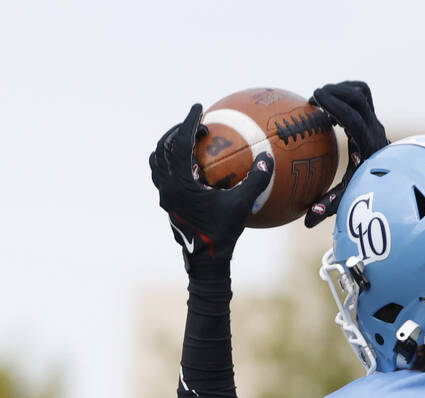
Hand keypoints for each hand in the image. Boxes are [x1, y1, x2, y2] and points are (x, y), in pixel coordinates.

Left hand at [149, 103, 273, 268]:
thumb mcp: (242, 206)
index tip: (199, 108)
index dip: (189, 121)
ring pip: (157, 160)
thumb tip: (267, 159)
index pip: (179, 142)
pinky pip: (162, 175)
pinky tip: (188, 167)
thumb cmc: (223, 234)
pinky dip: (171, 163)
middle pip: (164, 147)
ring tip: (186, 141)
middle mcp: (167, 186)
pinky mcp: (167, 203)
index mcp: (180, 183)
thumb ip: (255, 181)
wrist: (206, 262)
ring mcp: (164, 195)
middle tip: (196, 125)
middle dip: (179, 130)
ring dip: (169, 146)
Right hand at [304, 80, 388, 226]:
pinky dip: (345, 94)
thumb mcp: (348, 199)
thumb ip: (329, 207)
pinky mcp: (373, 118)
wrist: (396, 184)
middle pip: (359, 97)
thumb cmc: (368, 191)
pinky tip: (331, 106)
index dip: (334, 104)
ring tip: (321, 100)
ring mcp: (376, 122)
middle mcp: (375, 130)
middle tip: (314, 97)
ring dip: (340, 90)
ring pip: (362, 92)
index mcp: (368, 145)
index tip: (314, 97)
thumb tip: (308, 221)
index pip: (353, 118)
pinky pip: (362, 96)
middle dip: (335, 91)